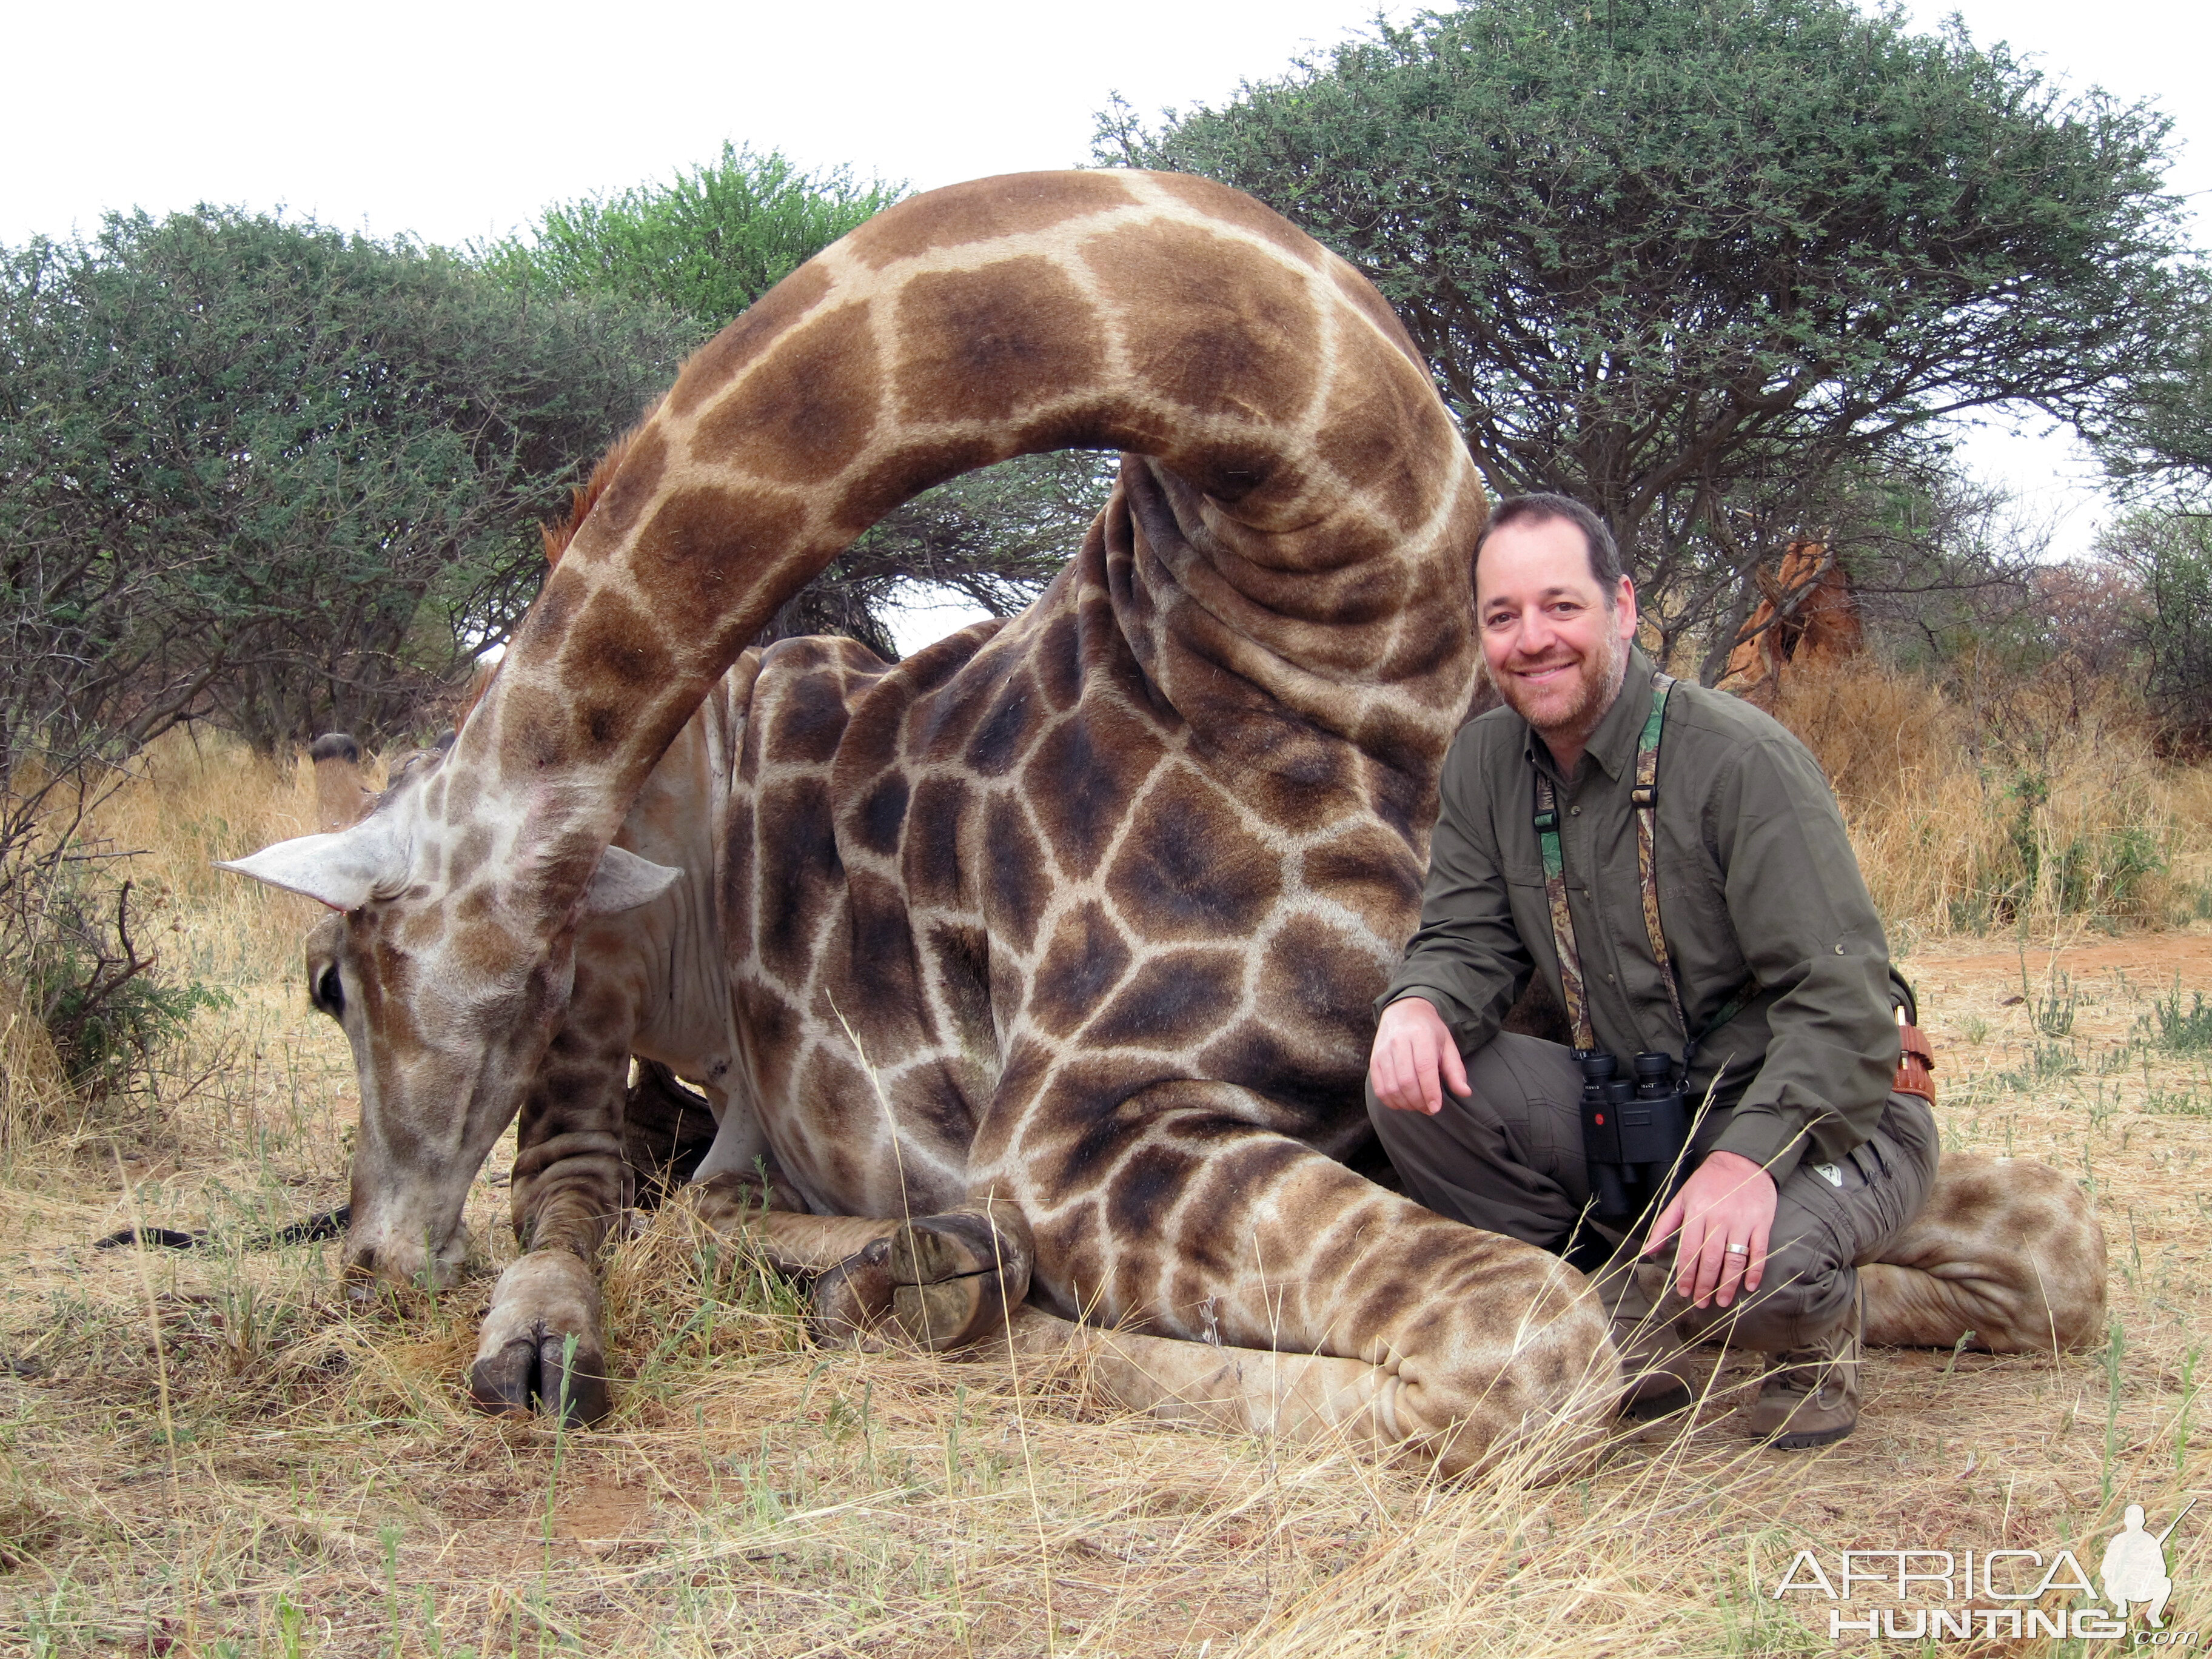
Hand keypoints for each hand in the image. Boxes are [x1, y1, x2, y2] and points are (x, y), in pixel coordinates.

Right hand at [1368, 997, 1467, 1114]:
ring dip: (1406, 1104)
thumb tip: (1465, 1093)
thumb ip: (1455, 1070)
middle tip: (1429, 1108)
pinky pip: (1379, 1088)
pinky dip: (1391, 1102)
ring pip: (1391, 1087)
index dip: (1430, 1092)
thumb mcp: (1447, 1045)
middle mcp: (1398, 1041)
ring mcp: (1383, 1051)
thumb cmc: (1429, 1031)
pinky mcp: (1374, 1060)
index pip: (1424, 1068)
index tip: (1436, 1108)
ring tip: (1418, 1105)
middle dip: (1419, 1101)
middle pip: (1406, 1081)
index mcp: (1421, 1035)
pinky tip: (1403, 1102)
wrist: (1403, 1011)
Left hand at [1642, 1149, 1776, 1308]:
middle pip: (1710, 1260)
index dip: (1686, 1275)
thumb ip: (1664, 1225)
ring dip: (1727, 1284)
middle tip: (1701, 1303)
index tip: (1683, 1292)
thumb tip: (1648, 1251)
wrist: (1743, 1161)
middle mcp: (1718, 1219)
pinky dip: (1755, 1271)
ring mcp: (1742, 1222)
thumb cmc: (1709, 1181)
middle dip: (1705, 1285)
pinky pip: (1758, 1252)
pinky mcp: (1761, 1224)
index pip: (1689, 1251)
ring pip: (1734, 1260)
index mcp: (1696, 1213)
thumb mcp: (1681, 1197)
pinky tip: (1749, 1287)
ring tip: (1721, 1301)